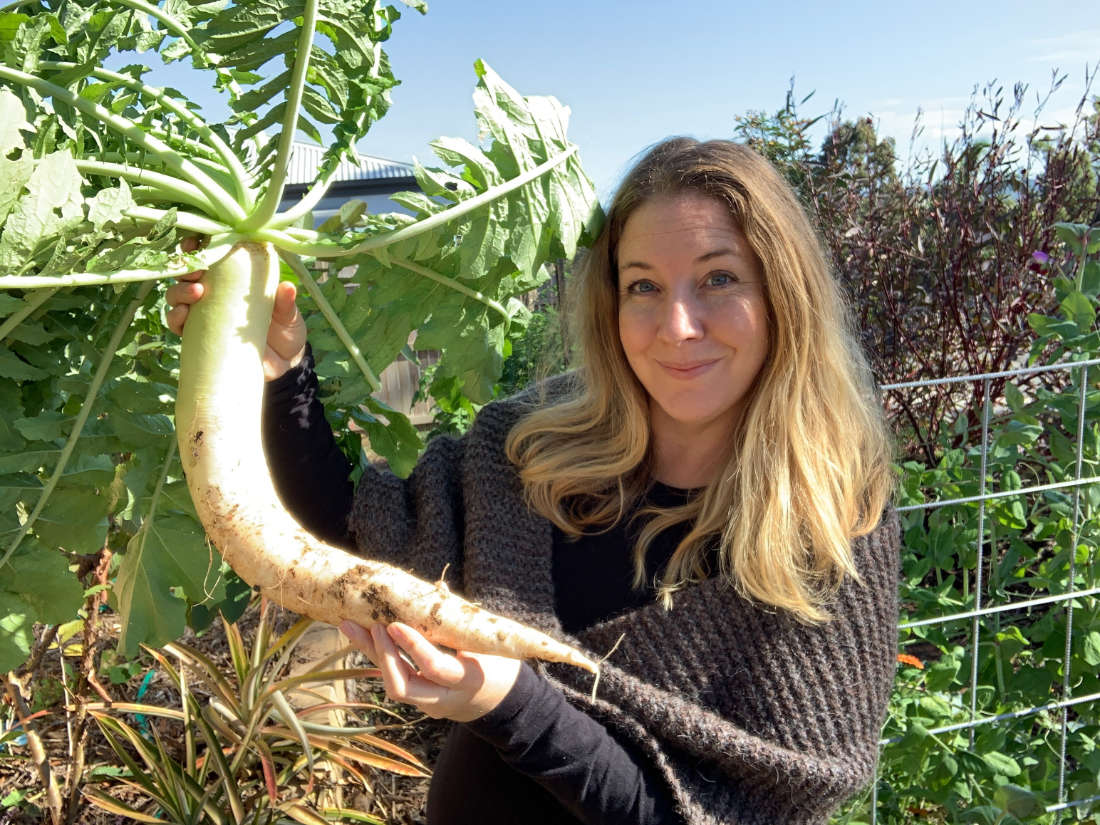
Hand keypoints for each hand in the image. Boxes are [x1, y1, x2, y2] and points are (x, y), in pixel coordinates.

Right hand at [165, 238, 307, 380]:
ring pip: (177, 296)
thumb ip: (286, 303)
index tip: (199, 242)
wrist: (283, 367)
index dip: (199, 246)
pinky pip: (177, 324)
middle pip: (187, 273)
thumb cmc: (286, 333)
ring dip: (179, 291)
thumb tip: (288, 287)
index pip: (210, 257)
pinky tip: (183, 314)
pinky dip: (175, 318)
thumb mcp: (289, 316)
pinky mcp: (199, 337)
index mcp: (234, 281)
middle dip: (186, 267)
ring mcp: (204, 315)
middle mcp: (214, 295)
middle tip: (198, 270)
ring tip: (196, 292)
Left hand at [339, 621, 521, 722]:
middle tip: (374, 625)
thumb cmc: (497, 664)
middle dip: (385, 656)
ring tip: (349, 625)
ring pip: (392, 685)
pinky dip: (377, 656)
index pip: (433, 667)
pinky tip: (359, 634)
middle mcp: (442, 699)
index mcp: (467, 681)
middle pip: (403, 687)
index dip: (413, 646)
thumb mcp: (489, 645)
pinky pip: (393, 679)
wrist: (498, 703)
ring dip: (371, 654)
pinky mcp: (417, 701)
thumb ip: (462, 622)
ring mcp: (427, 704)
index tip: (395, 624)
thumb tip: (438, 589)